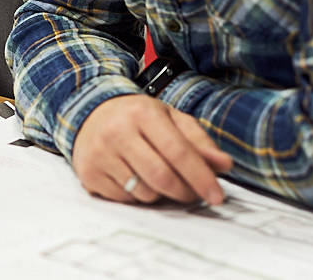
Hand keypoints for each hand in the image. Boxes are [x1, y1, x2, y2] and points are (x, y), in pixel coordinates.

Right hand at [71, 94, 232, 205]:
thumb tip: (223, 164)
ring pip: (144, 193)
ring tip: (159, 178)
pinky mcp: (89, 174)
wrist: (91, 113)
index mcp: (143, 113)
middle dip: (184, 191)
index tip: (217, 196)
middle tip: (193, 193)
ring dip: (160, 194)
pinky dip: (138, 196)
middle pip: (161, 177)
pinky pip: (125, 200)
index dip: (201, 177)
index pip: (178, 151)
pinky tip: (135, 178)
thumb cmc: (138, 118)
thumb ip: (199, 142)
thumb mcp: (171, 119)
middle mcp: (117, 131)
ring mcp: (100, 154)